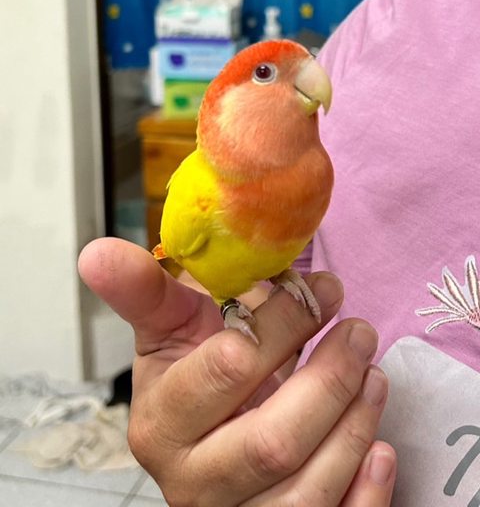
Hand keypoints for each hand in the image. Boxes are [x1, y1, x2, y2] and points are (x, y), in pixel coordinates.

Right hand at [79, 238, 395, 505]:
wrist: (206, 428)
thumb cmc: (192, 368)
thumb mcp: (167, 328)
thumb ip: (142, 291)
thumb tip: (96, 252)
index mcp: (160, 424)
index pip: (226, 373)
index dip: (280, 329)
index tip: (320, 291)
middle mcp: (192, 482)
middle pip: (271, 442)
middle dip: (327, 380)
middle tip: (359, 330)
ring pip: (305, 492)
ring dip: (352, 426)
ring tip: (373, 374)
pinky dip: (365, 494)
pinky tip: (381, 449)